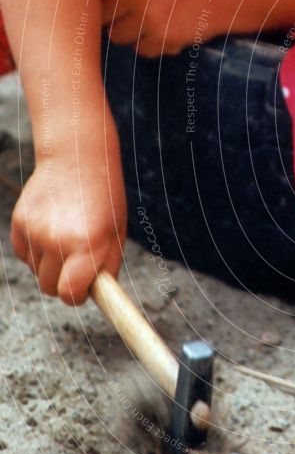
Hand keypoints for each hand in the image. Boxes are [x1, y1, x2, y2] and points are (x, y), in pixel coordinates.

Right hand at [11, 138, 127, 305]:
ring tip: (67, 237)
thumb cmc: (104, 199)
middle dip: (64, 282)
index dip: (78, 295)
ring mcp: (35, 232)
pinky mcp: (18, 224)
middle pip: (50, 288)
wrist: (77, 159)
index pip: (70, 294)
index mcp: (88, 244)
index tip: (84, 288)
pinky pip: (24, 255)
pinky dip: (37, 250)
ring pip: (37, 272)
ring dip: (50, 264)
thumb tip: (96, 294)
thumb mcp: (116, 232)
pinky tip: (51, 229)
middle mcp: (58, 240)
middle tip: (78, 261)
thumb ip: (106, 266)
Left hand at [97, 0, 216, 57]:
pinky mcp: (163, 39)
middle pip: (100, 14)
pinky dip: (148, 45)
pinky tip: (162, 32)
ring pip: (117, 36)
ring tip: (144, 22)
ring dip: (126, 33)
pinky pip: (140, 50)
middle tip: (122, 13)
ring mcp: (149, 18)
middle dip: (109, 16)